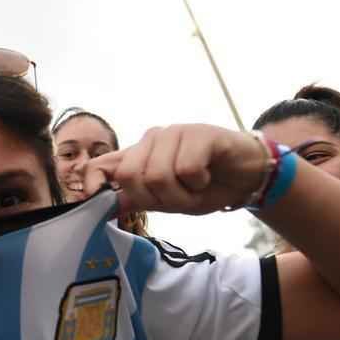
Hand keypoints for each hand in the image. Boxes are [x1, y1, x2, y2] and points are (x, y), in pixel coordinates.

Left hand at [81, 125, 268, 214]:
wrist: (247, 174)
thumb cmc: (206, 185)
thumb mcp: (169, 200)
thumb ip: (138, 199)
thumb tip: (106, 206)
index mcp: (138, 156)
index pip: (101, 165)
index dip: (92, 181)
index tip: (93, 199)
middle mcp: (150, 141)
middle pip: (132, 176)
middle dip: (157, 198)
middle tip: (180, 198)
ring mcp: (173, 133)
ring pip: (159, 175)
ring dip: (182, 194)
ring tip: (196, 188)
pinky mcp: (198, 133)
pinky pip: (186, 168)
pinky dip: (198, 183)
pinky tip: (207, 175)